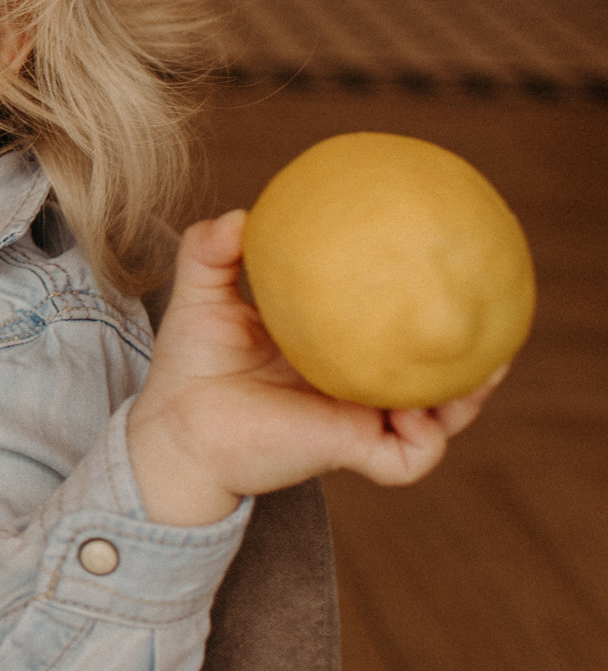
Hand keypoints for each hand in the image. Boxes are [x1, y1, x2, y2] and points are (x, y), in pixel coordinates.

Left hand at [124, 210, 503, 525]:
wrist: (174, 428)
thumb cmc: (191, 364)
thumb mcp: (203, 297)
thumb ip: (212, 251)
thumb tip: (241, 214)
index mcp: (336, 350)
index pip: (391, 327)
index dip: (421, 305)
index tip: (448, 271)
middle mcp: (356, 386)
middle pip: (432, 373)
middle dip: (471, 352)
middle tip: (495, 317)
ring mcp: (360, 421)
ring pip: (439, 418)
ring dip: (468, 396)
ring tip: (487, 367)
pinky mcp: (351, 452)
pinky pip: (409, 456)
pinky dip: (427, 437)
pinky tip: (422, 411)